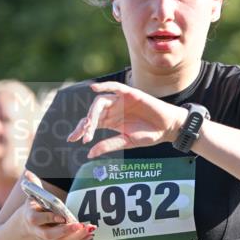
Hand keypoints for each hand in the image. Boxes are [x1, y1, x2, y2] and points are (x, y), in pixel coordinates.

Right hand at [21, 171, 95, 239]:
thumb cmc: (34, 208)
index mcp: (31, 218)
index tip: (62, 216)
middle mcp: (39, 231)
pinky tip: (90, 235)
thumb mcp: (32, 196)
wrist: (29, 225)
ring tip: (89, 229)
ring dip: (77, 237)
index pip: (38, 219)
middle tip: (79, 225)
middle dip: (65, 231)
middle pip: (50, 235)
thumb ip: (33, 185)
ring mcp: (49, 239)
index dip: (50, 218)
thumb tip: (29, 173)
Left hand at [67, 82, 187, 158]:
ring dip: (93, 112)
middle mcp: (112, 110)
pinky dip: (104, 86)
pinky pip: (114, 87)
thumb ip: (108, 145)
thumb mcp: (126, 142)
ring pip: (101, 102)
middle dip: (86, 123)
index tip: (72, 140)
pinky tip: (95, 89)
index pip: (90, 123)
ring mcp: (120, 101)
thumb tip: (89, 154)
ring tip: (90, 123)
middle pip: (93, 113)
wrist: (167, 128)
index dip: (80, 130)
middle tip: (84, 135)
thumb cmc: (149, 135)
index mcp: (110, 121)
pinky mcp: (130, 93)